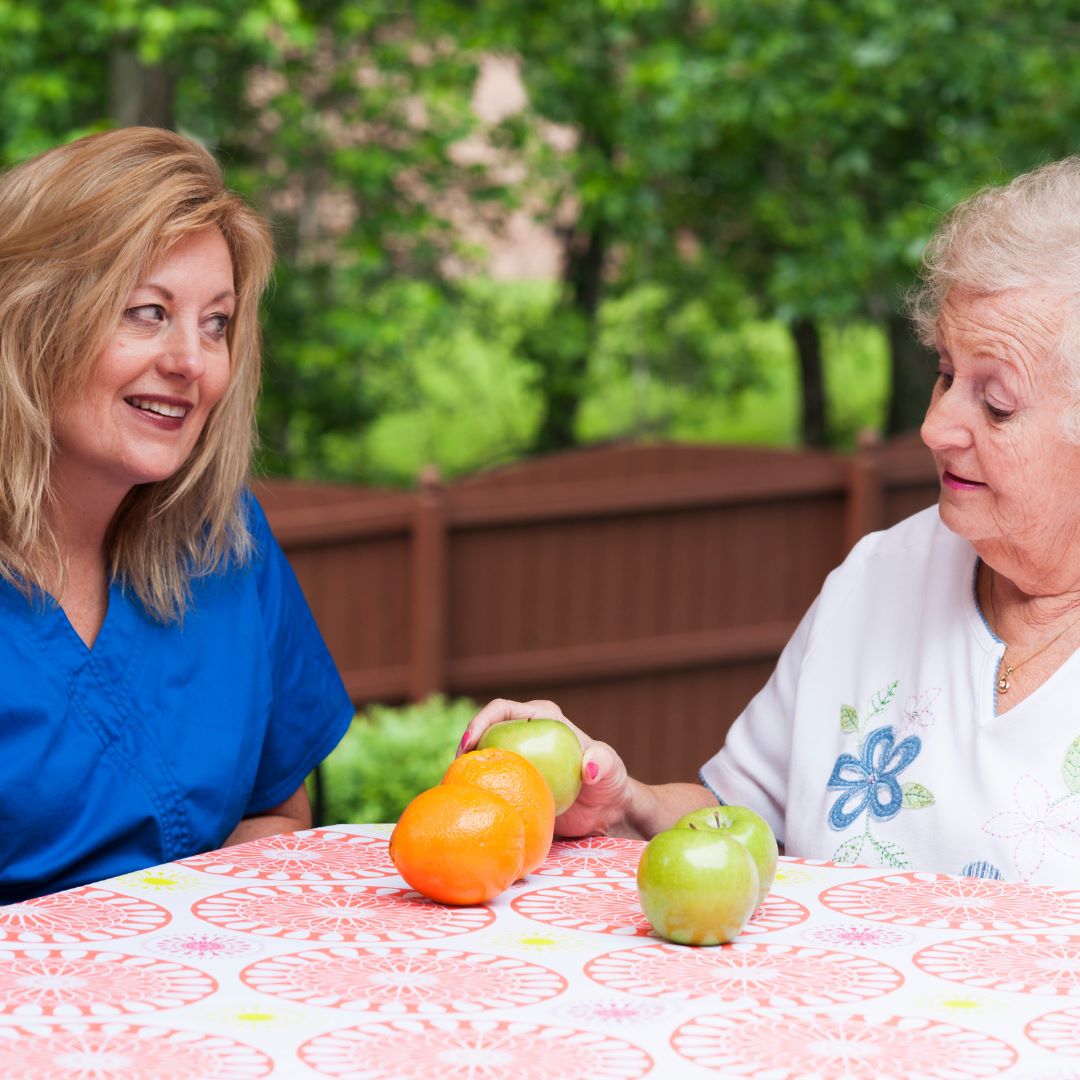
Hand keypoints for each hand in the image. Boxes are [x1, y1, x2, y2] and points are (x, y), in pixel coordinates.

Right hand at [459, 698, 634, 837]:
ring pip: (480, 758)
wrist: (606, 812)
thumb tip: (590, 767)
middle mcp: (524, 734)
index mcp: (542, 719)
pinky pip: (488, 783)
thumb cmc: (609, 784)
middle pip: (483, 733)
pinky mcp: (512, 783)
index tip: (469, 743)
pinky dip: (475, 790)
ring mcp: (515, 759)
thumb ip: (604, 763)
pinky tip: (467, 805)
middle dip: (463, 748)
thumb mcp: (611, 770)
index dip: (481, 721)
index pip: (503, 710)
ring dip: (464, 770)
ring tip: (453, 789)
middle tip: (454, 772)